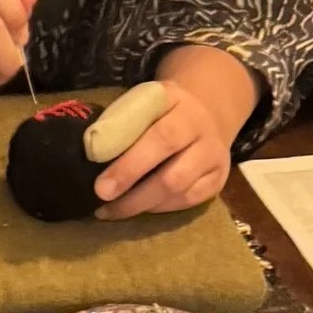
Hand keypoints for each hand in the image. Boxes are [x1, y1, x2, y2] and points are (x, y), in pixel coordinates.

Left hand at [93, 83, 234, 215]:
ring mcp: (214, 157)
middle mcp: (202, 129)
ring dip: (140, 204)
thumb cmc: (159, 111)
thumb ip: (120, 122)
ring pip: (179, 189)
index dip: (129, 162)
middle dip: (133, 185)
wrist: (203, 114)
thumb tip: (94, 151)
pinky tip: (136, 208)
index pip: (158, 135)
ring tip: (110, 209)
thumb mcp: (140, 102)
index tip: (99, 180)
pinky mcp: (218, 180)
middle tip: (102, 196)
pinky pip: (187, 200)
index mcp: (178, 103)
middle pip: (171, 167)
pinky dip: (158, 207)